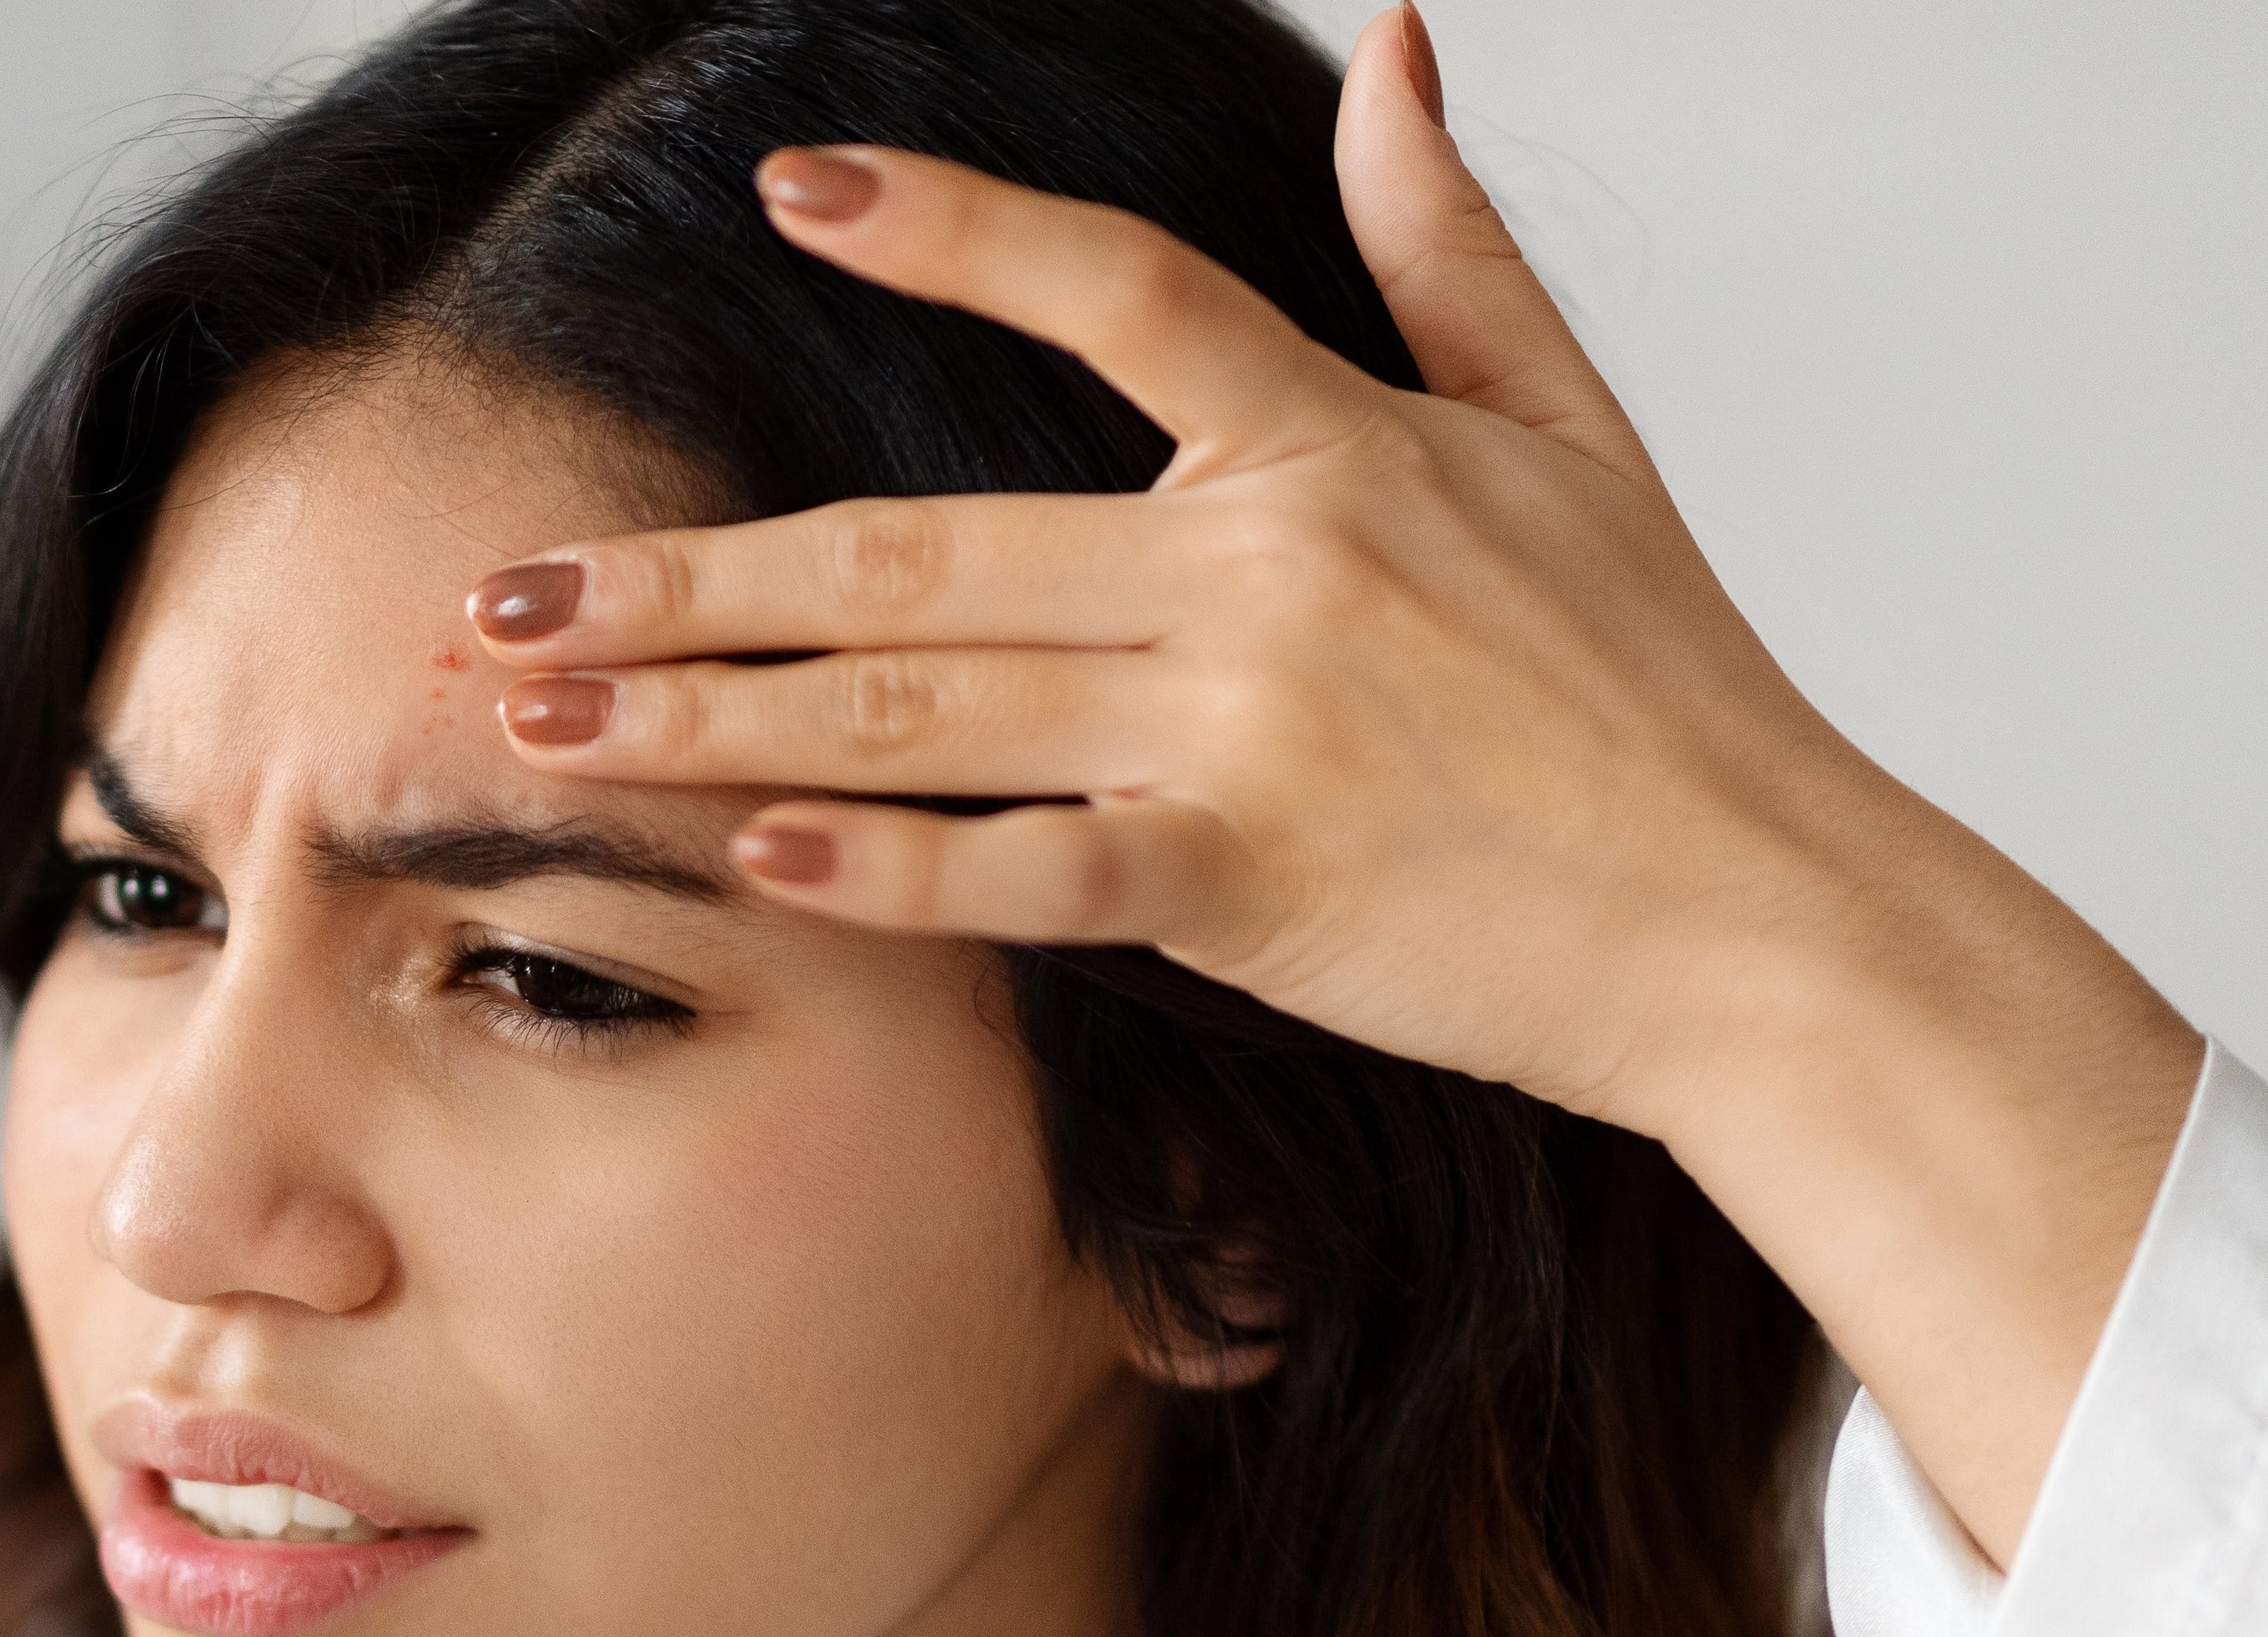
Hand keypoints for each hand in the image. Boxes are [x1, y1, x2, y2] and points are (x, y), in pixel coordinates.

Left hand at [472, 6, 2197, 1561]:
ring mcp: (1246, 725)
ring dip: (704, 713)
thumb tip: (1399, 46)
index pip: (1114, 289)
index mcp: (1333, 443)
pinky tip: (743, 855)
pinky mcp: (1248, 881)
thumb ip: (1449, 243)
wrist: (1765, 918)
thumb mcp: (1572, 429)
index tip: (791, 184)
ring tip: (537, 718)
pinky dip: (884, 867)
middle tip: (502, 590)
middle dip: (683, 575)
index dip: (950, 231)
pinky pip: (1026, 870)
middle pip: (915, 544)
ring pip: (917, 702)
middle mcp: (1264, 567)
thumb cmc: (1665, 686)